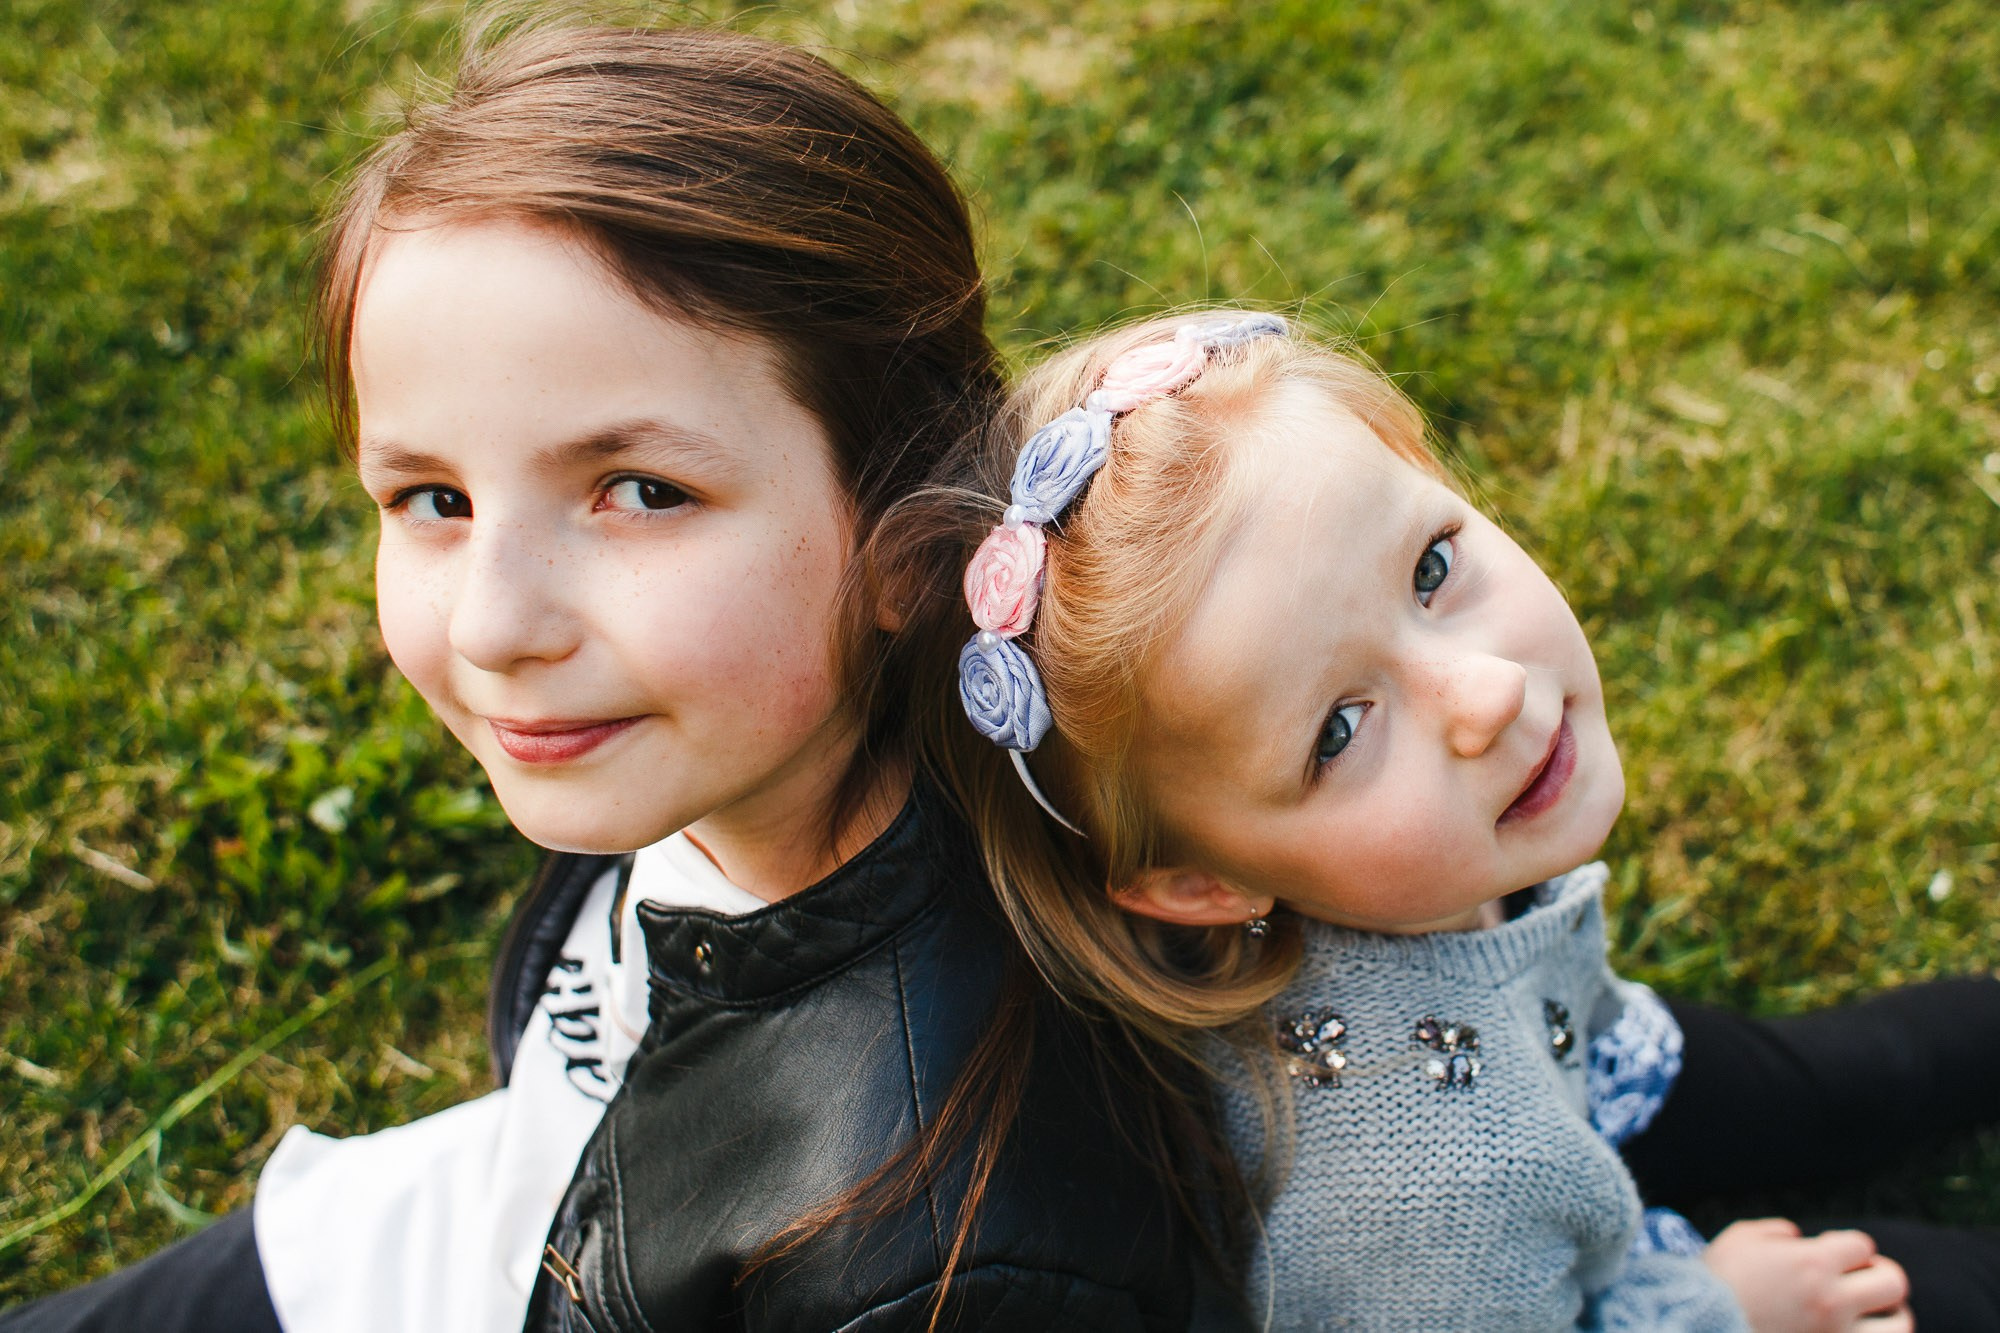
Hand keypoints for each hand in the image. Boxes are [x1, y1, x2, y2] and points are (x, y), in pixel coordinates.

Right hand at [1703, 1218, 1911, 1332]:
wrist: (1695, 1327)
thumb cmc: (1715, 1284)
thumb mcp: (1739, 1240)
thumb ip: (1776, 1232)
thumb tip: (1798, 1236)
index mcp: (1812, 1262)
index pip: (1863, 1245)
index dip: (1847, 1248)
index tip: (1830, 1257)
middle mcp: (1833, 1300)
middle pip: (1893, 1281)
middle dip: (1879, 1277)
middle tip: (1860, 1283)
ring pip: (1900, 1325)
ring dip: (1891, 1316)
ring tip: (1874, 1317)